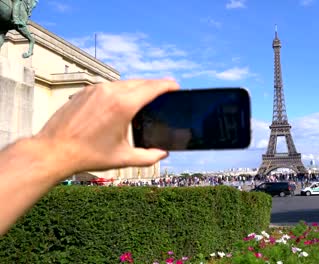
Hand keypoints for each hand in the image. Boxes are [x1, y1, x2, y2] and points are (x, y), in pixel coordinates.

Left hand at [35, 79, 179, 174]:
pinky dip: (121, 91)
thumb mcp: (122, 158)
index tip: (176, 86)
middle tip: (164, 92)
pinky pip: (109, 87)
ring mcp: (96, 89)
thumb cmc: (87, 155)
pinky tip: (121, 103)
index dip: (167, 85)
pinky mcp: (85, 91)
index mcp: (123, 105)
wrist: (54, 150)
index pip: (152, 87)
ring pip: (124, 83)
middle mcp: (110, 92)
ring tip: (144, 98)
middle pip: (140, 82)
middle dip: (155, 86)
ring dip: (137, 88)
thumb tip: (162, 154)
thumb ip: (148, 157)